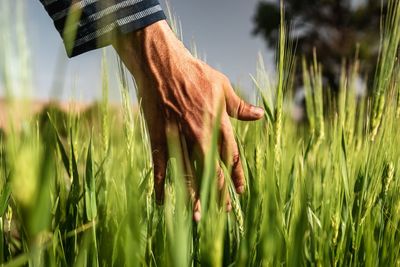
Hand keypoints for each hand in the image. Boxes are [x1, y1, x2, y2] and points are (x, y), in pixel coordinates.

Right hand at [113, 20, 263, 220]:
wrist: (162, 64)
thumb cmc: (194, 73)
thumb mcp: (223, 86)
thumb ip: (239, 106)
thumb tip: (260, 115)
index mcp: (218, 122)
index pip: (232, 156)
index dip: (237, 175)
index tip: (241, 191)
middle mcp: (200, 134)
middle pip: (212, 170)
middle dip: (219, 193)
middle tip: (224, 211)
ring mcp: (178, 137)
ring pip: (188, 173)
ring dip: (194, 197)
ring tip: (199, 217)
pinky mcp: (159, 137)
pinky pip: (160, 166)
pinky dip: (161, 186)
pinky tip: (162, 203)